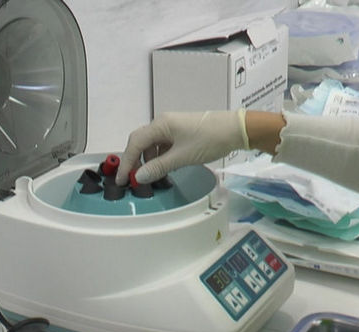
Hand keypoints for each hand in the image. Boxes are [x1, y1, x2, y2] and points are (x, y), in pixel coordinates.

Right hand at [116, 110, 248, 185]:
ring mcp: (173, 127)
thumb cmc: (209, 140)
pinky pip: (164, 145)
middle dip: (135, 160)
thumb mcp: (182, 157)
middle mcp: (163, 123)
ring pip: (153, 145)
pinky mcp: (182, 132)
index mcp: (161, 125)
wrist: (236, 130)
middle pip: (141, 142)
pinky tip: (165, 168)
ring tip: (152, 176)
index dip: (126, 162)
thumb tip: (139, 176)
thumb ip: (159, 167)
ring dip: (149, 160)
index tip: (122, 179)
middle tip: (133, 179)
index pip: (135, 143)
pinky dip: (160, 157)